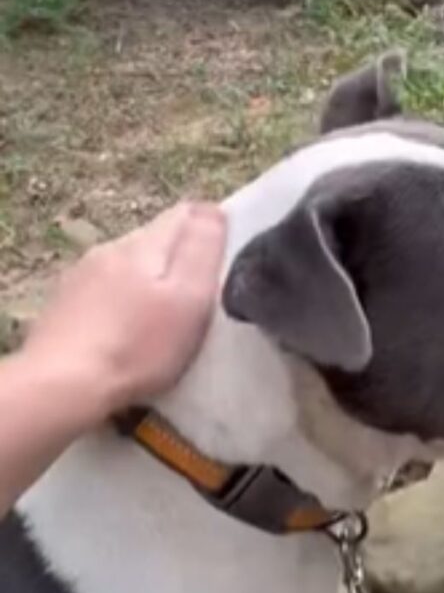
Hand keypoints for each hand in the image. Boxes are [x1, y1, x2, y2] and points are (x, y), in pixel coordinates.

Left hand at [24, 202, 225, 420]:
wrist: (65, 383)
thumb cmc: (139, 347)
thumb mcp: (188, 299)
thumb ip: (202, 250)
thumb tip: (214, 209)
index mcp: (144, 245)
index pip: (186, 214)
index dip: (213, 230)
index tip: (229, 260)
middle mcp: (111, 248)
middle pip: (158, 239)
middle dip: (183, 257)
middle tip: (205, 294)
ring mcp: (83, 273)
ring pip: (131, 263)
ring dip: (153, 279)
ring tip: (170, 312)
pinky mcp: (68, 301)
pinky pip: (109, 287)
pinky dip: (127, 298)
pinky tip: (132, 326)